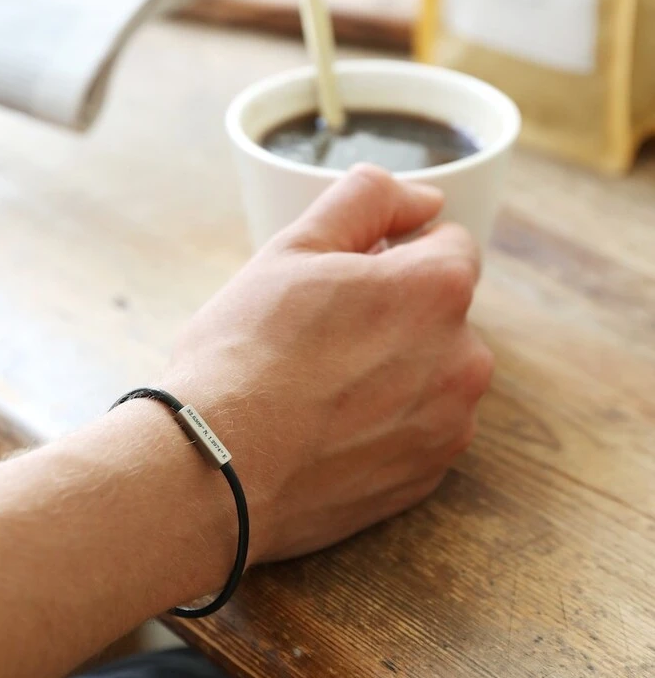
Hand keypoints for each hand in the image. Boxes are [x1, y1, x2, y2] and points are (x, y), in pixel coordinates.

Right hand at [164, 165, 493, 564]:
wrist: (214, 466)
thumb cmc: (245, 353)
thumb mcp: (293, 249)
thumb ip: (368, 201)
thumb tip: (424, 200)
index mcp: (438, 291)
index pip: (446, 246)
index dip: (392, 254)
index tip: (344, 281)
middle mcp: (464, 360)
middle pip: (438, 316)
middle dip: (393, 315)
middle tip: (318, 337)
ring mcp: (448, 428)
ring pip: (430, 375)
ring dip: (392, 371)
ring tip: (318, 388)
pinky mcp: (426, 477)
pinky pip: (416, 431)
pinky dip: (384, 425)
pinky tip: (327, 430)